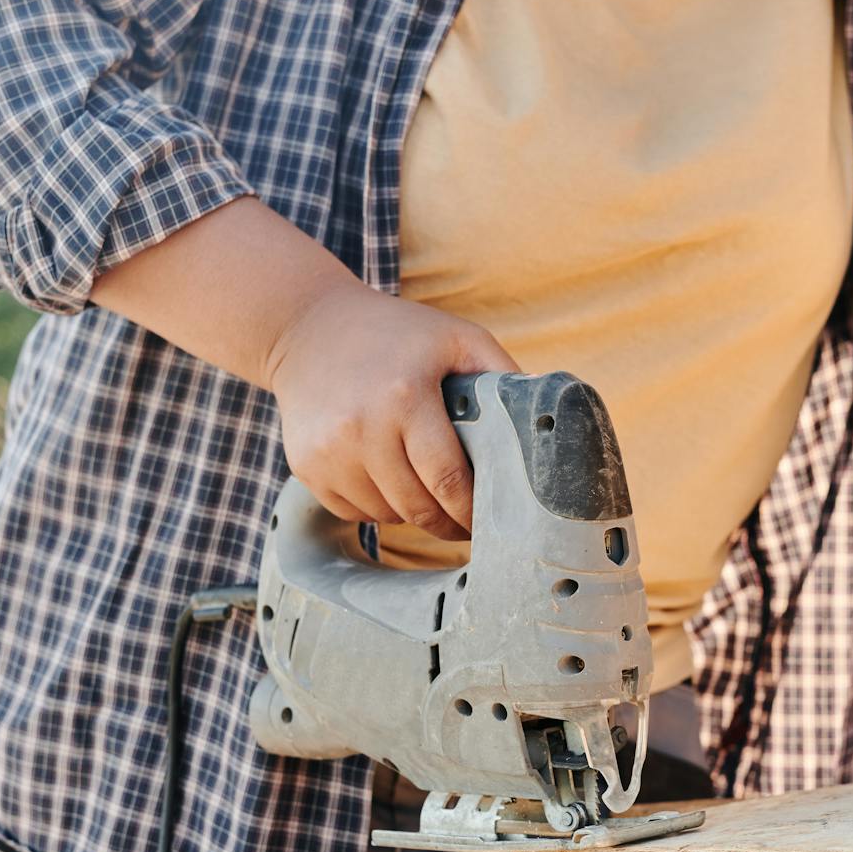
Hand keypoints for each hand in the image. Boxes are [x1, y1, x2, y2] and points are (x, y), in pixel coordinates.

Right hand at [266, 276, 517, 539]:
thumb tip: (545, 420)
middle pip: (417, 507)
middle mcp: (360, 428)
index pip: (448, 481)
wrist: (307, 326)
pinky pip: (354, 510)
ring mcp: (328, 451)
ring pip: (385, 514)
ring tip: (427, 492)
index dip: (472, 511)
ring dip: (412, 513)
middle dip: (448, 524)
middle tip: (467, 525)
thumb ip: (502, 374)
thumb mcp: (456, 337)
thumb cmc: (396, 333)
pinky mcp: (306, 466)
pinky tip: (388, 480)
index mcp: (405, 397)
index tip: (490, 522)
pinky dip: (376, 507)